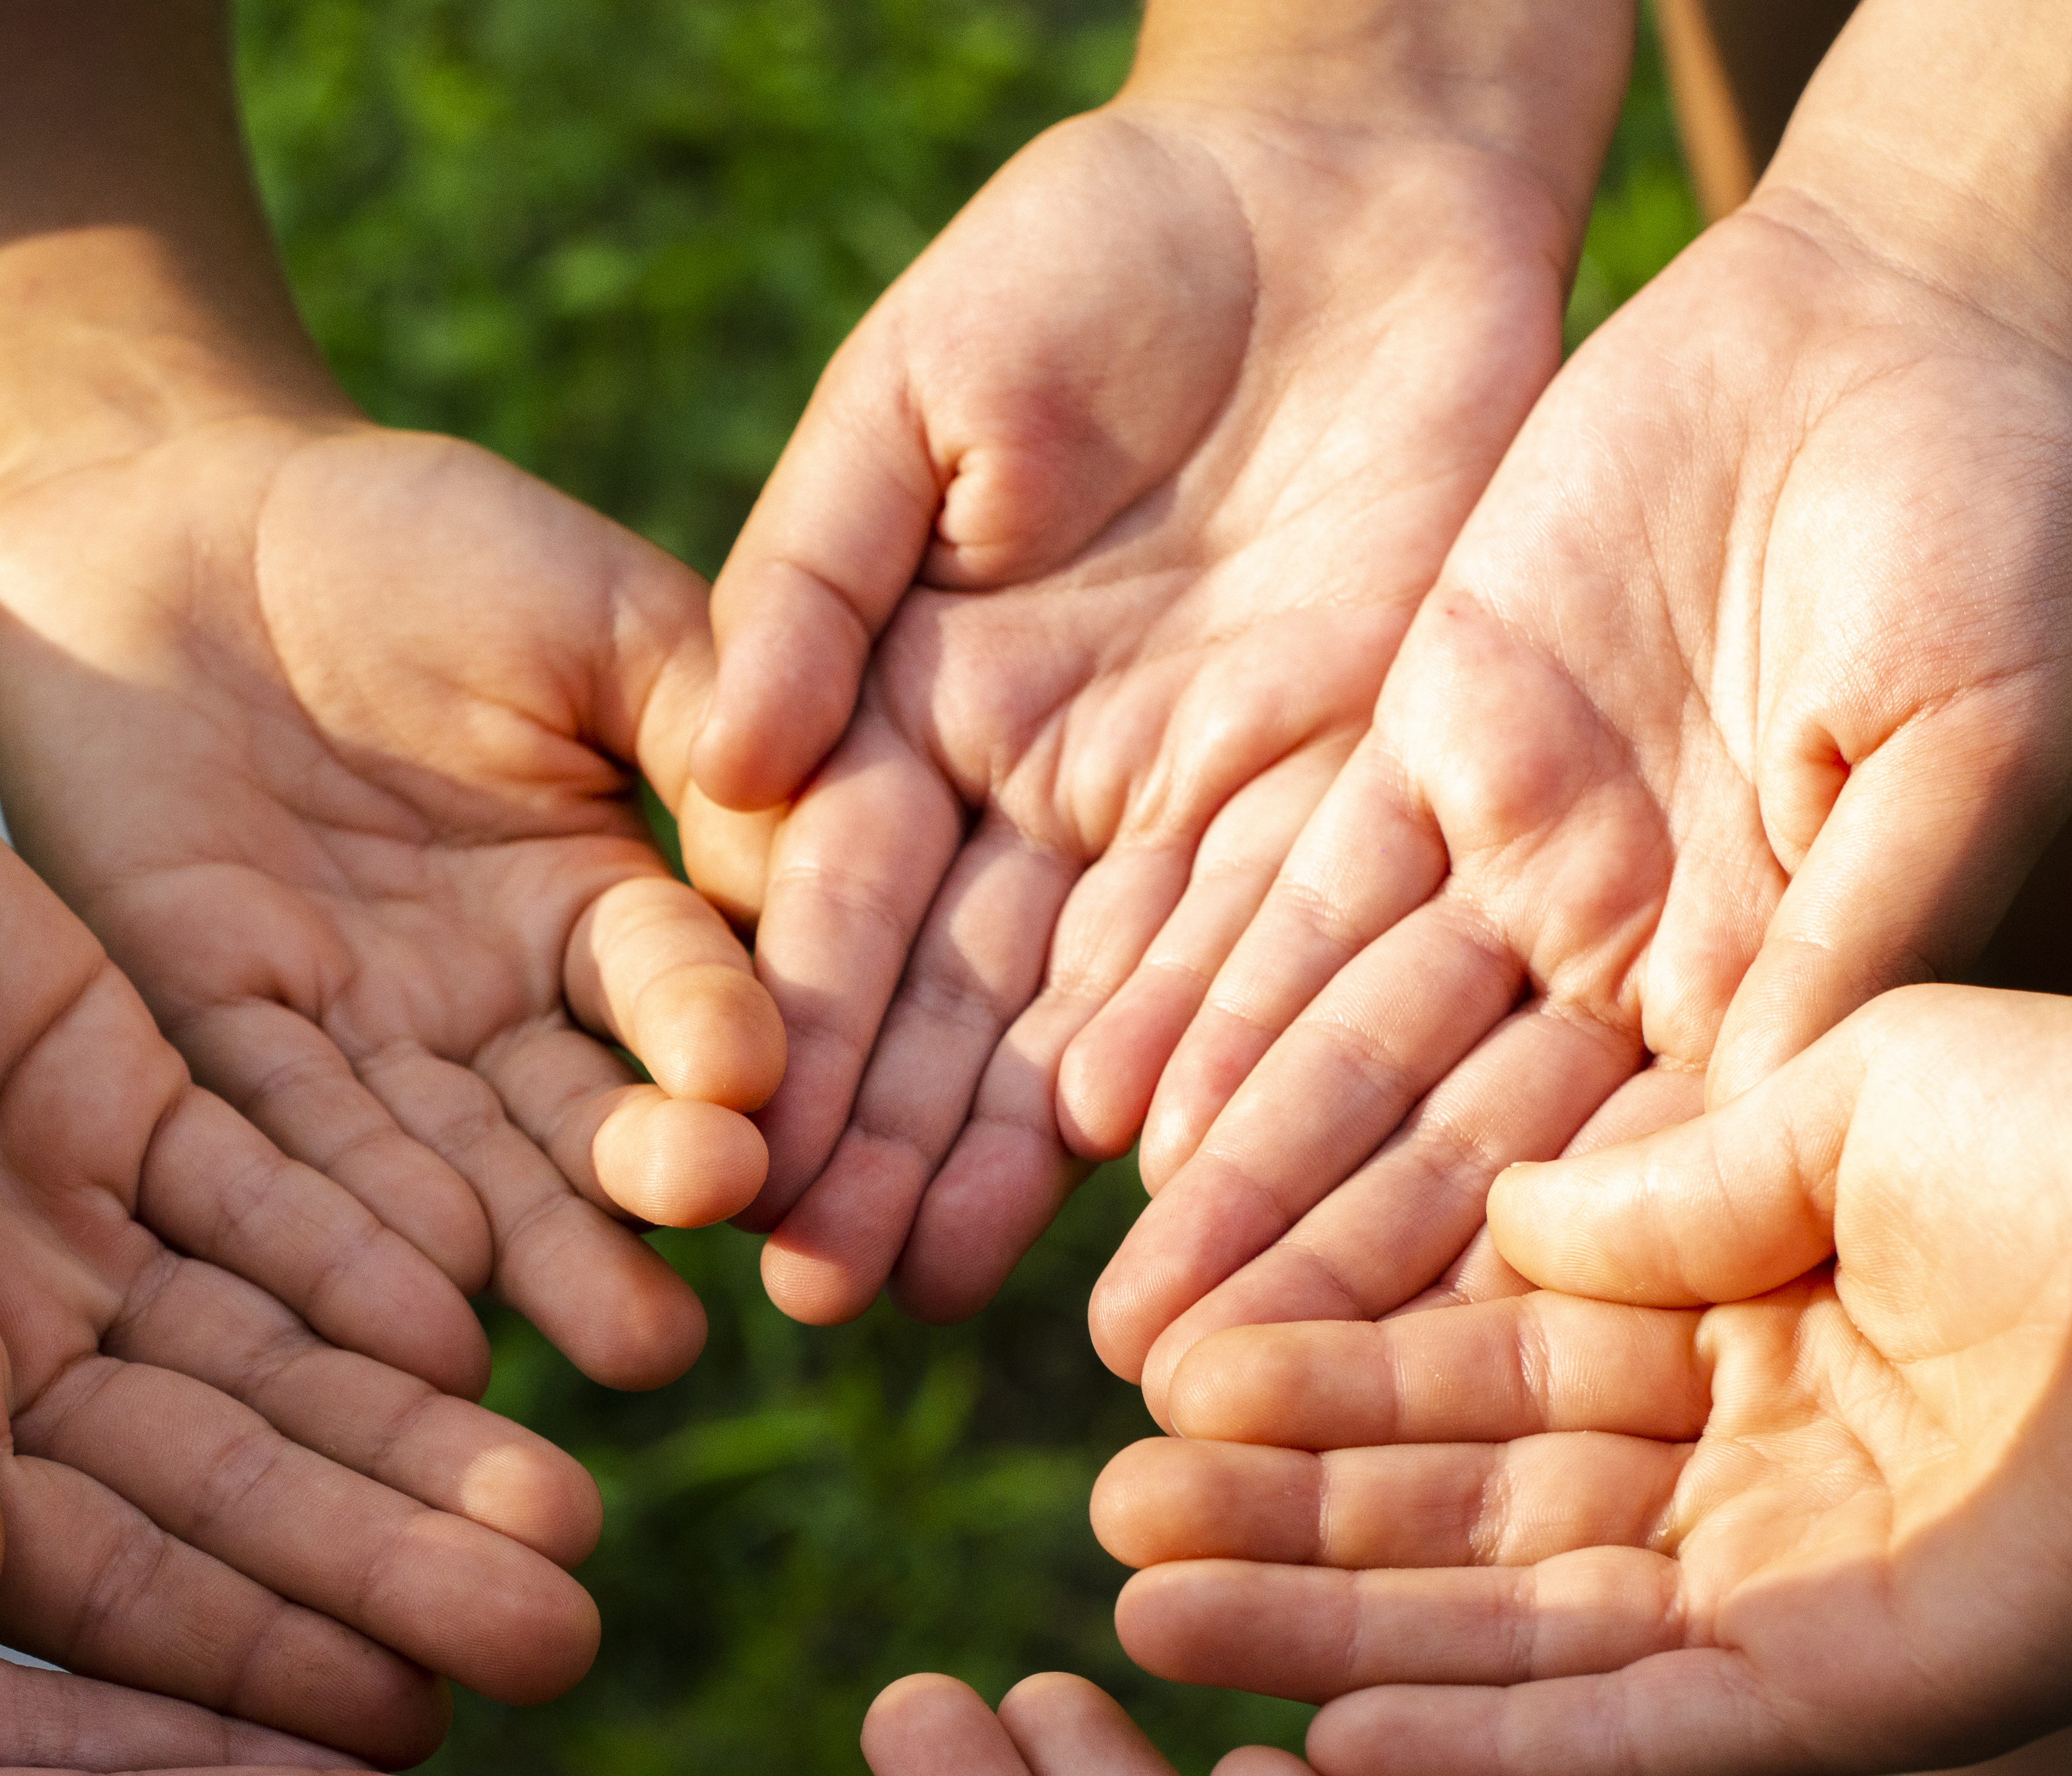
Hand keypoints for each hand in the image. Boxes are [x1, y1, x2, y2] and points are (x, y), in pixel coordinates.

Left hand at [0, 417, 781, 1389]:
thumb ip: (706, 721)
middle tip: (707, 1295)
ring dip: (527, 1260)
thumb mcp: (596, 613)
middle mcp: (495, 1007)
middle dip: (640, 1207)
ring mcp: (359, 1034)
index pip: (686, 1001)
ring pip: (455, 1167)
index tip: (758, 1110)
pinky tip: (416, 1304)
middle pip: (584, 1128)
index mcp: (605, 907)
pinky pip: (279, 1139)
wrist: (175, 511)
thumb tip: (821, 850)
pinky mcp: (212, 1032)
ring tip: (612, 1346)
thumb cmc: (413, 538)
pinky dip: (346, 1224)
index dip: (726, 1056)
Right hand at [0, 646, 601, 1757]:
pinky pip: (273, 1202)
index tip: (408, 1723)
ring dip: (415, 1441)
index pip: (89, 1574)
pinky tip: (487, 1328)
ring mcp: (58, 1227)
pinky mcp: (120, 1098)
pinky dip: (371, 1260)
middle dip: (383, 1565)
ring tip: (574, 1514)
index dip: (247, 1650)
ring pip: (273, 1361)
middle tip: (562, 1637)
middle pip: (220, 1486)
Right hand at [692, 26, 1622, 1326]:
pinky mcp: (1334, 798)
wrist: (1347, 185)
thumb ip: (813, 575)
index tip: (726, 1151)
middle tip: (817, 1290)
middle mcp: (1032, 792)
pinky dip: (1211, 1073)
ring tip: (954, 1294)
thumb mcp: (916, 389)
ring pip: (1092, 1017)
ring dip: (1022, 1161)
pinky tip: (1154, 1187)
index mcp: (906, 702)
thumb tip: (724, 772)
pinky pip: (1264, 963)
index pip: (829, 894)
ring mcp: (1180, 810)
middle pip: (946, 997)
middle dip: (880, 1145)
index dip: (780, 1023)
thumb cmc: (1096, 250)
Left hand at [1077, 189, 2071, 1394]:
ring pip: (1354, 1045)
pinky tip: (1133, 1118)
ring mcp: (1521, 851)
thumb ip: (1863, 928)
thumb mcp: (1971, 742)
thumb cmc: (1999, 532)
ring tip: (1133, 1316)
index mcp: (1767, 993)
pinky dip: (1222, 995)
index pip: (1617, 1191)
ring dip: (1243, 1179)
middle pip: (1453, 1153)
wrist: (1908, 320)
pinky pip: (1303, 890)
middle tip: (1188, 1420)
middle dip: (1325, 1282)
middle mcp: (1626, 953)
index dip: (1497, 1315)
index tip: (1388, 1453)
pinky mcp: (1429, 739)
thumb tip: (1766, 1126)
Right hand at [1093, 879, 2071, 1775]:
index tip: (1161, 1375)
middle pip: (1467, 1520)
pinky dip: (1496, 1746)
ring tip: (1150, 1631)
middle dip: (1286, 1524)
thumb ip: (1656, 1186)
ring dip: (1335, 1636)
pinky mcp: (1870, 1697)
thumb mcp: (1834, 1092)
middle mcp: (1748, 1483)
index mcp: (1736, 1332)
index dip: (1322, 1379)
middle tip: (1105, 1528)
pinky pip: (1647, 1738)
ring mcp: (1803, 1600)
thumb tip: (1490, 1234)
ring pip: (1517, 1635)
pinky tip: (1335, 1736)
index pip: (1479, 1370)